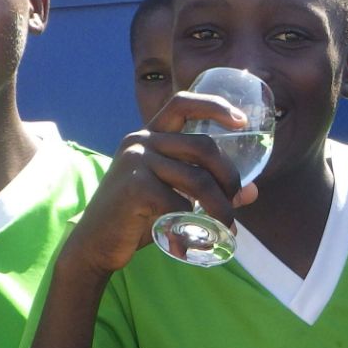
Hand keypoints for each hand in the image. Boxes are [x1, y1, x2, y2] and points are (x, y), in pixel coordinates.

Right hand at [60, 91, 256, 277]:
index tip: (242, 121)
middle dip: (229, 176)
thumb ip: (207, 189)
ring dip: (220, 207)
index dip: (215, 106)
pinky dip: (191, 225)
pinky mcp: (135, 186)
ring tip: (226, 228)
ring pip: (198, 179)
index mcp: (150, 136)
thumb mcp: (173, 197)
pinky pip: (179, 203)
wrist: (94, 244)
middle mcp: (141, 140)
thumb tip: (253, 191)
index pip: (182, 103)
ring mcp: (136, 161)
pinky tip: (189, 240)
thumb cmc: (137, 218)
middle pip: (203, 146)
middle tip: (236, 201)